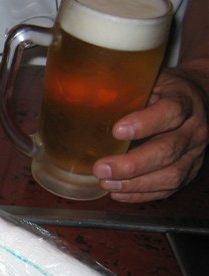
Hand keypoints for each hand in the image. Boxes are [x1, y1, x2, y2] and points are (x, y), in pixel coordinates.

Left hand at [93, 67, 208, 202]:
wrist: (197, 99)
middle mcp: (193, 129)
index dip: (144, 123)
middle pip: (168, 150)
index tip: (117, 131)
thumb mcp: (147, 81)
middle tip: (101, 168)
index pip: (170, 112)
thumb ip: (124, 90)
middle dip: (132, 164)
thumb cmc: (162, 90)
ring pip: (171, 175)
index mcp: (183, 100)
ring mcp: (194, 153)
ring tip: (106, 183)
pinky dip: (142, 194)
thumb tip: (79, 98)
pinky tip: (118, 192)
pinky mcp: (189, 171)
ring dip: (135, 184)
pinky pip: (169, 188)